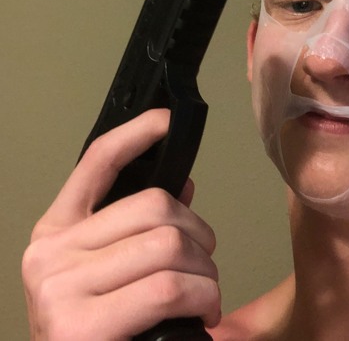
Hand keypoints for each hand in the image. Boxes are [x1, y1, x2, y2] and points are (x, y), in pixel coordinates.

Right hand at [22, 109, 219, 339]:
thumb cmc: (100, 329)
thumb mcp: (110, 271)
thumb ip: (140, 228)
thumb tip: (182, 187)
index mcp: (56, 229)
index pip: (98, 162)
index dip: (136, 134)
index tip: (165, 121)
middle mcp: (50, 251)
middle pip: (154, 206)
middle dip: (198, 235)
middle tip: (205, 264)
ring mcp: (60, 287)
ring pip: (169, 244)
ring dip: (205, 272)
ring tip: (205, 294)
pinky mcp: (81, 327)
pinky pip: (169, 287)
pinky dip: (202, 298)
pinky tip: (204, 314)